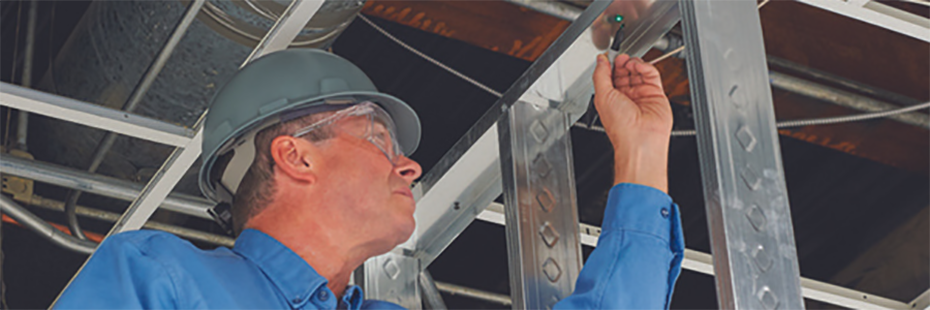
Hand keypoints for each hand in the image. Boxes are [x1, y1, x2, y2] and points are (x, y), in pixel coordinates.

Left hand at [592, 53, 672, 192]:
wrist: (641, 139)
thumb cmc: (621, 126)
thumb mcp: (602, 96)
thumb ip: (600, 75)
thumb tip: (600, 61)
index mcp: (611, 98)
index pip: (610, 76)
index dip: (609, 65)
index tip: (608, 56)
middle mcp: (626, 97)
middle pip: (625, 72)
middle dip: (622, 62)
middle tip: (620, 57)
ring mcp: (641, 94)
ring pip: (638, 71)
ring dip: (633, 63)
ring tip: (629, 62)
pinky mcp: (656, 93)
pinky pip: (651, 74)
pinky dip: (645, 66)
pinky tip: (639, 66)